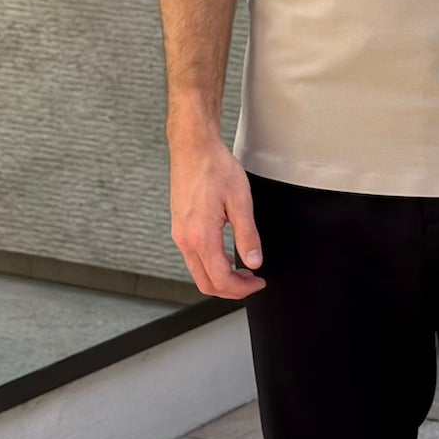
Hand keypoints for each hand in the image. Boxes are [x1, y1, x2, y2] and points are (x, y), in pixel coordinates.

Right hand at [169, 129, 264, 300]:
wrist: (193, 149)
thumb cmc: (215, 168)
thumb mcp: (240, 201)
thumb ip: (248, 236)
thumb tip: (254, 262)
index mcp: (201, 236)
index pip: (221, 279)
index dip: (243, 288)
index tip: (259, 282)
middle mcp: (186, 239)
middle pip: (206, 283)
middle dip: (231, 289)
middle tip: (252, 282)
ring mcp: (180, 235)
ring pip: (198, 272)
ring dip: (221, 278)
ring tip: (243, 269)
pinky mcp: (180, 228)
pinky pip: (194, 258)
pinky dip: (211, 265)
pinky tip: (227, 254)